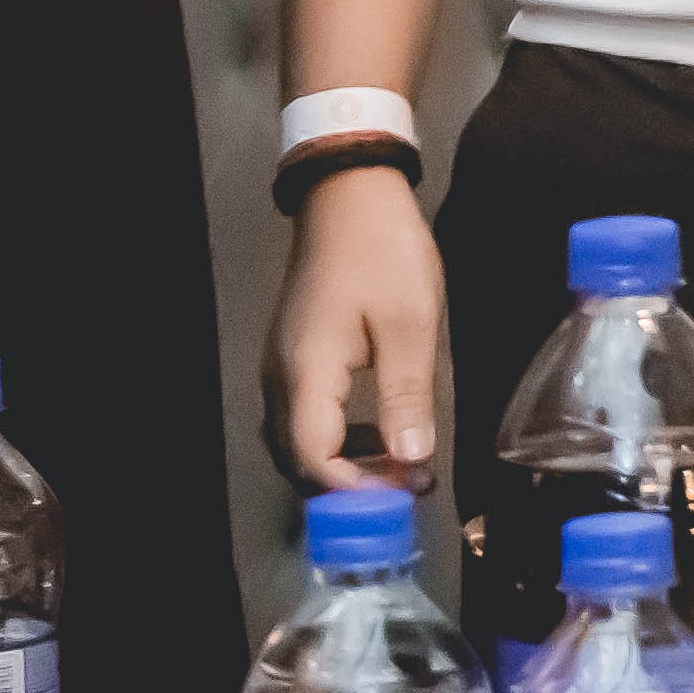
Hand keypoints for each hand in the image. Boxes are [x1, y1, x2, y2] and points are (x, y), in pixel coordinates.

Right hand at [264, 166, 451, 486]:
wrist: (348, 195)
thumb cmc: (382, 251)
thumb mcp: (409, 323)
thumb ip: (407, 394)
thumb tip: (411, 457)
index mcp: (307, 371)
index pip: (312, 456)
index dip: (352, 488)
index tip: (399, 497)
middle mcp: (282, 376)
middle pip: (298, 457)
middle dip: (351, 484)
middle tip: (408, 487)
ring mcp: (284, 365)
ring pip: (300, 439)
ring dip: (347, 463)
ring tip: (405, 467)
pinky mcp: (296, 356)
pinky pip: (308, 415)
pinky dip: (341, 436)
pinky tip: (384, 431)